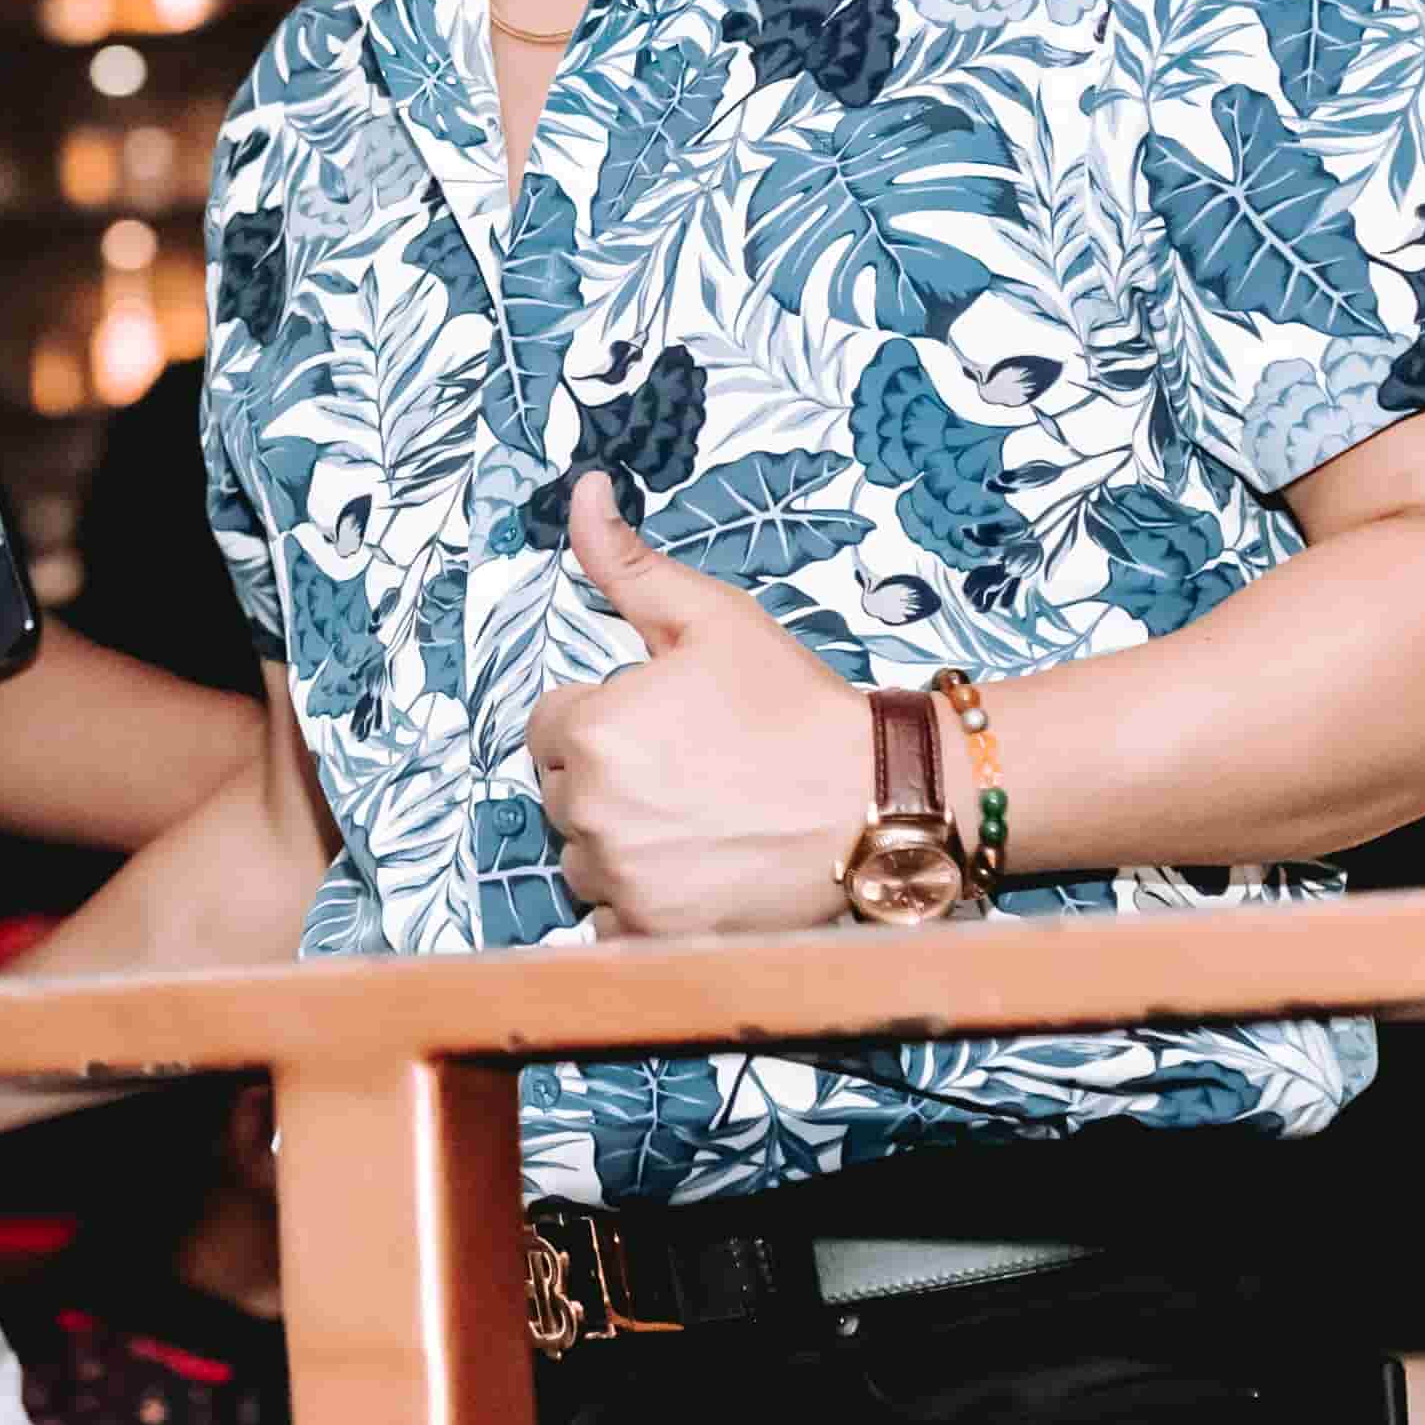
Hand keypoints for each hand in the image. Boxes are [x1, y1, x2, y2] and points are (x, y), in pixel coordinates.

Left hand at [525, 470, 876, 938]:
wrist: (876, 797)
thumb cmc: (793, 704)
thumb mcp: (712, 618)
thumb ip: (629, 563)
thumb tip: (580, 490)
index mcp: (592, 731)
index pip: (548, 727)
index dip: (601, 720)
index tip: (661, 724)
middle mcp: (591, 811)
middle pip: (563, 794)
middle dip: (609, 780)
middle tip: (690, 770)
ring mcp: (622, 881)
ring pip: (585, 858)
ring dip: (621, 843)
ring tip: (698, 820)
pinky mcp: (653, 934)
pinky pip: (611, 920)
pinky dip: (641, 904)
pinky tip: (697, 871)